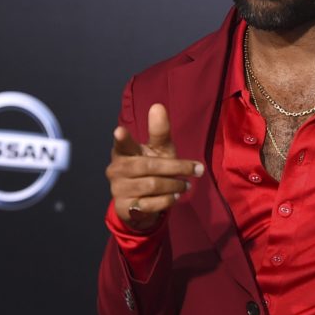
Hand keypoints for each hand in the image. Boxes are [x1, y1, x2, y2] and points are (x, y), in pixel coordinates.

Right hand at [106, 103, 204, 230]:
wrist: (142, 203)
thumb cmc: (152, 167)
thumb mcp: (159, 149)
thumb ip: (159, 131)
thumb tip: (158, 106)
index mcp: (123, 151)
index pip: (122, 143)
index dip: (121, 138)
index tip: (119, 131)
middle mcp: (117, 169)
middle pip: (149, 166)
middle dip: (176, 168)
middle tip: (197, 170)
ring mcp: (118, 189)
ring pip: (153, 186)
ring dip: (175, 185)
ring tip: (186, 185)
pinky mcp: (125, 208)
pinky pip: (151, 204)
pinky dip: (167, 200)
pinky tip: (175, 196)